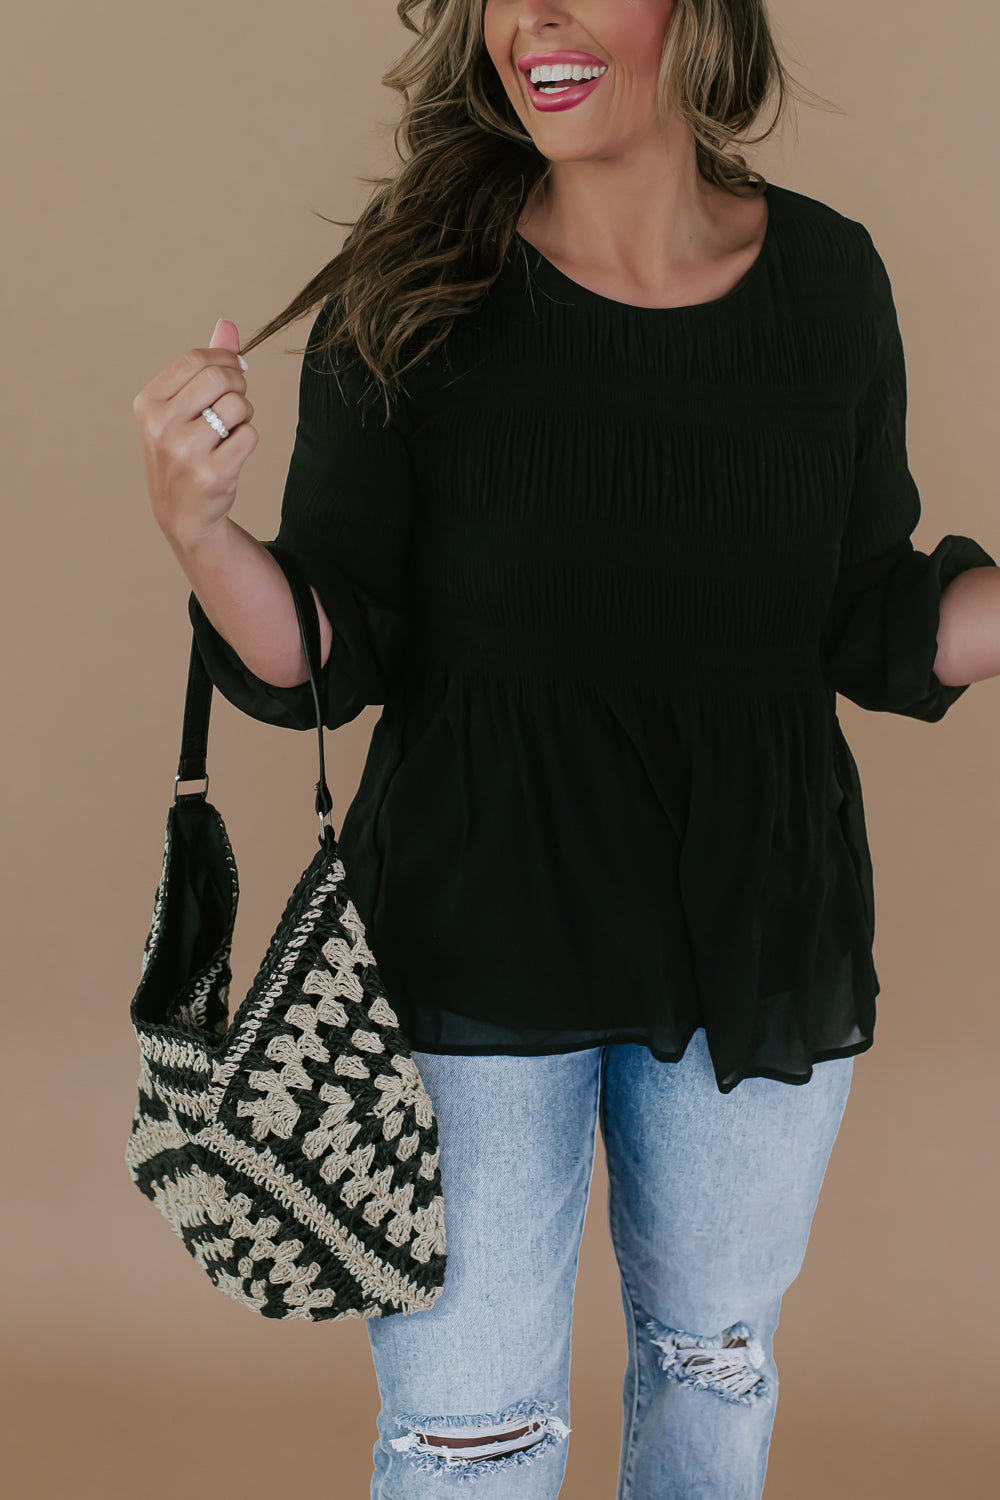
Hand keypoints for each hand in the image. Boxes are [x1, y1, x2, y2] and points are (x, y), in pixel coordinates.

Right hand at [132, 318, 256, 549]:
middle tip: (236, 402)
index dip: (225, 360)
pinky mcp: (212, 474)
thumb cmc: (183, 452)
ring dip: (245, 413)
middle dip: (237, 385)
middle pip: (218, 378)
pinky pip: (249, 435)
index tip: (235, 370)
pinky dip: (248, 439)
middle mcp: (161, 426)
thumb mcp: (180, 408)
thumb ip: (203, 367)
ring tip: (231, 429)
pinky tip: (232, 452)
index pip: (195, 360)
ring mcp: (185, 452)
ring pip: (237, 406)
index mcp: (148, 404)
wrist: (183, 514)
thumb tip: (228, 325)